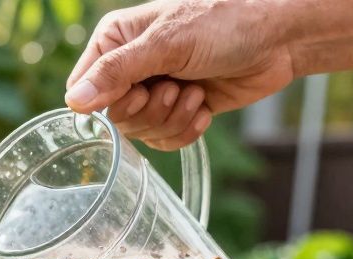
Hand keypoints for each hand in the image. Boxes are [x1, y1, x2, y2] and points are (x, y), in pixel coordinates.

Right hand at [65, 0, 295, 149]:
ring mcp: (154, 90)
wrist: (278, 40)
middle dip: (148, 110)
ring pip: (140, 132)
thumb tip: (74, 102)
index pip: (83, 89)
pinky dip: (186, 130)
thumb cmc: (224, 24)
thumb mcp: (166, 44)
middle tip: (173, 88)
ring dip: (172, 119)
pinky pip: (164, 140)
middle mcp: (130, 67)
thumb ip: (117, 72)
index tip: (138, 90)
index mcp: (115, 41)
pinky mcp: (178, 110)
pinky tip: (204, 107)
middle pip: (113, 117)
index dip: (107, 101)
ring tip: (195, 93)